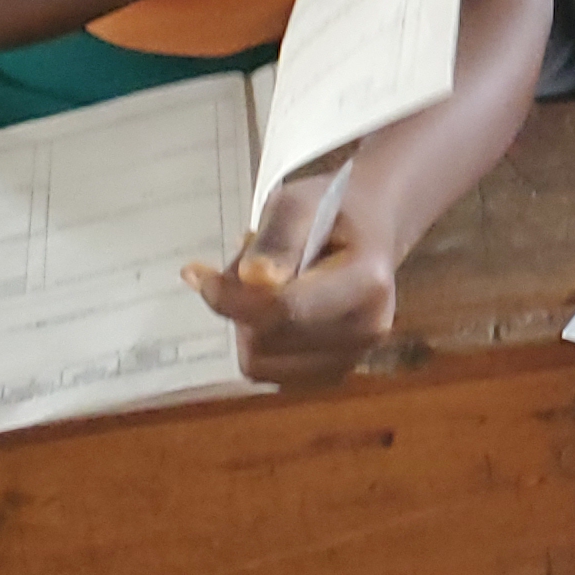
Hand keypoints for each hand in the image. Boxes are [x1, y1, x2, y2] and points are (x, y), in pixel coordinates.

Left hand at [185, 169, 395, 385]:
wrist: (374, 229)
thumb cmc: (334, 209)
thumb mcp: (300, 201)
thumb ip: (277, 236)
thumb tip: (254, 279)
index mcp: (367, 284)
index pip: (284, 310)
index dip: (232, 298)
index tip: (201, 273)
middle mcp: (367, 331)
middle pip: (266, 340)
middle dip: (241, 306)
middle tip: (247, 269)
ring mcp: (352, 358)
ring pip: (260, 363)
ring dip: (246, 327)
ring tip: (263, 291)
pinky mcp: (332, 374)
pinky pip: (269, 373)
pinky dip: (257, 344)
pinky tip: (269, 313)